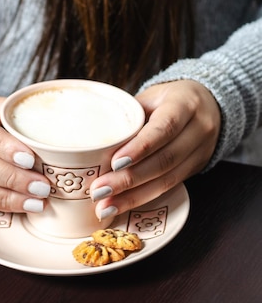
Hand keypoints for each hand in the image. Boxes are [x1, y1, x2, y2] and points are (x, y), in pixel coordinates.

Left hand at [90, 80, 220, 218]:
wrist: (208, 105)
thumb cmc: (168, 98)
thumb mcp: (151, 97)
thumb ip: (130, 115)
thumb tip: (94, 139)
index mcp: (185, 104)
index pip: (164, 128)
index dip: (141, 147)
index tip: (115, 162)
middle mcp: (199, 129)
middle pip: (165, 160)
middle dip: (129, 179)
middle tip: (99, 191)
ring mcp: (200, 152)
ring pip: (167, 179)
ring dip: (133, 196)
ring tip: (105, 206)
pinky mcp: (195, 170)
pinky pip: (169, 187)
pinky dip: (143, 198)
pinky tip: (121, 205)